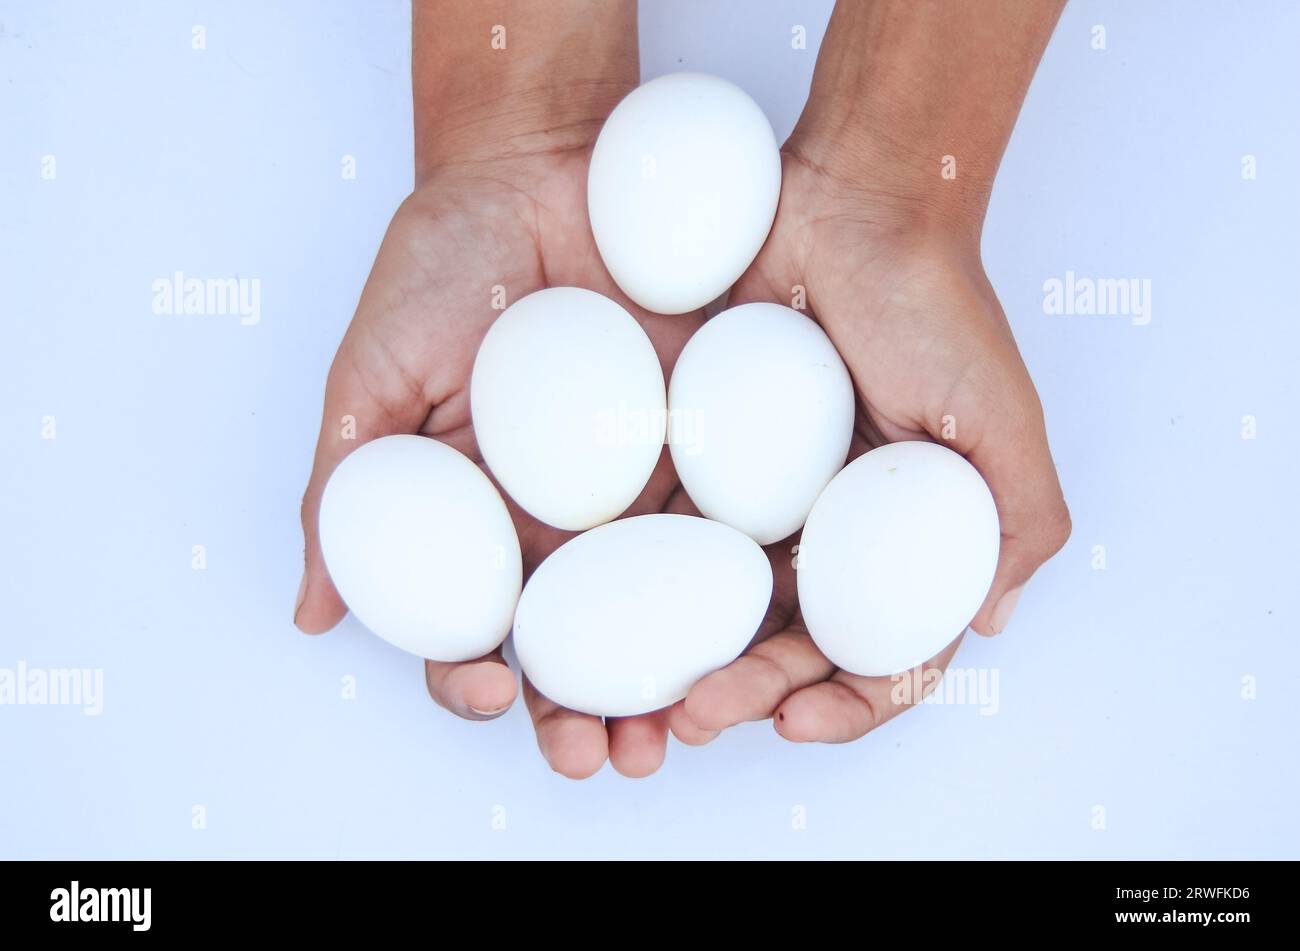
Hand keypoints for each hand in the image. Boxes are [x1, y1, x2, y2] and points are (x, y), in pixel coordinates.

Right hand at [294, 139, 730, 776]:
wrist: (537, 167)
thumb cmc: (439, 267)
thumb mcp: (371, 377)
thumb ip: (342, 495)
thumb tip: (313, 615)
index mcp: (478, 524)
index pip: (473, 631)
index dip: (476, 680)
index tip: (490, 697)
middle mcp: (562, 524)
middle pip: (577, 645)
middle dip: (587, 714)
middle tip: (605, 756)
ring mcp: (641, 490)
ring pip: (661, 609)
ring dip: (675, 679)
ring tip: (688, 723)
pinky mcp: (708, 444)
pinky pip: (730, 521)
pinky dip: (742, 583)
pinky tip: (755, 625)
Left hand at [684, 147, 1070, 742]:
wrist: (852, 207)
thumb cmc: (937, 308)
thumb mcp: (1003, 419)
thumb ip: (1018, 525)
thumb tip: (984, 626)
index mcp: (905, 545)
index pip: (878, 655)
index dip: (846, 706)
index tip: (801, 722)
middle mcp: (831, 535)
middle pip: (789, 646)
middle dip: (752, 698)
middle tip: (700, 717)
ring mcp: (764, 501)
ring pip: (723, 608)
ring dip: (690, 662)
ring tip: (651, 695)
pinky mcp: (704, 461)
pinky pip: (671, 534)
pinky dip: (647, 585)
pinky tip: (609, 617)